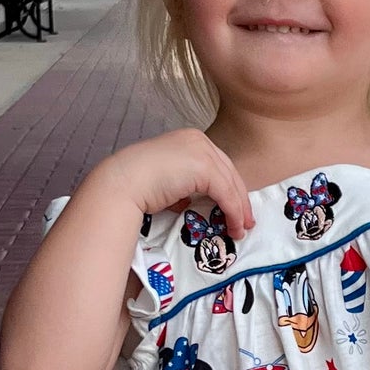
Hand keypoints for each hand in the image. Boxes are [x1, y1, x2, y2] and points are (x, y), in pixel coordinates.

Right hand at [82, 127, 253, 239]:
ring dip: (239, 210)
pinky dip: (233, 212)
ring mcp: (203, 151)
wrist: (123, 182)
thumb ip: (183, 186)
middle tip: (246, 222)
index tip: (236, 208)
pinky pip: (226, 193)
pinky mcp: (205, 167)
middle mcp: (199, 140)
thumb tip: (189, 202)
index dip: (230, 188)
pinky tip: (234, 227)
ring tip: (241, 230)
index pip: (218, 165)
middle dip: (240, 199)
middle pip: (229, 172)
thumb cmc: (136, 184)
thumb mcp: (167, 181)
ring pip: (231, 184)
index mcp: (190, 139)